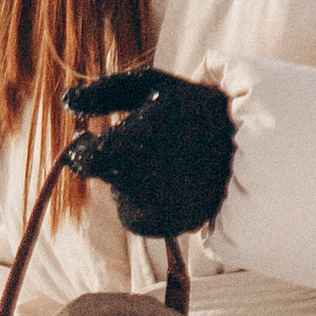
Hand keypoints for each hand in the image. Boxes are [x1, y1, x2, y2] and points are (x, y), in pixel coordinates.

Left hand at [63, 68, 234, 240]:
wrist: (249, 146)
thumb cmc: (194, 107)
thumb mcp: (151, 88)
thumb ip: (104, 94)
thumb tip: (65, 102)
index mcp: (127, 149)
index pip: (81, 160)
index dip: (85, 148)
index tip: (93, 137)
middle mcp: (137, 187)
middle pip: (104, 177)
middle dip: (115, 160)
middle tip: (147, 142)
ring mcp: (154, 212)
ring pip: (122, 198)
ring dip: (133, 182)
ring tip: (169, 160)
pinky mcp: (169, 228)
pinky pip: (142, 215)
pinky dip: (151, 201)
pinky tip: (177, 181)